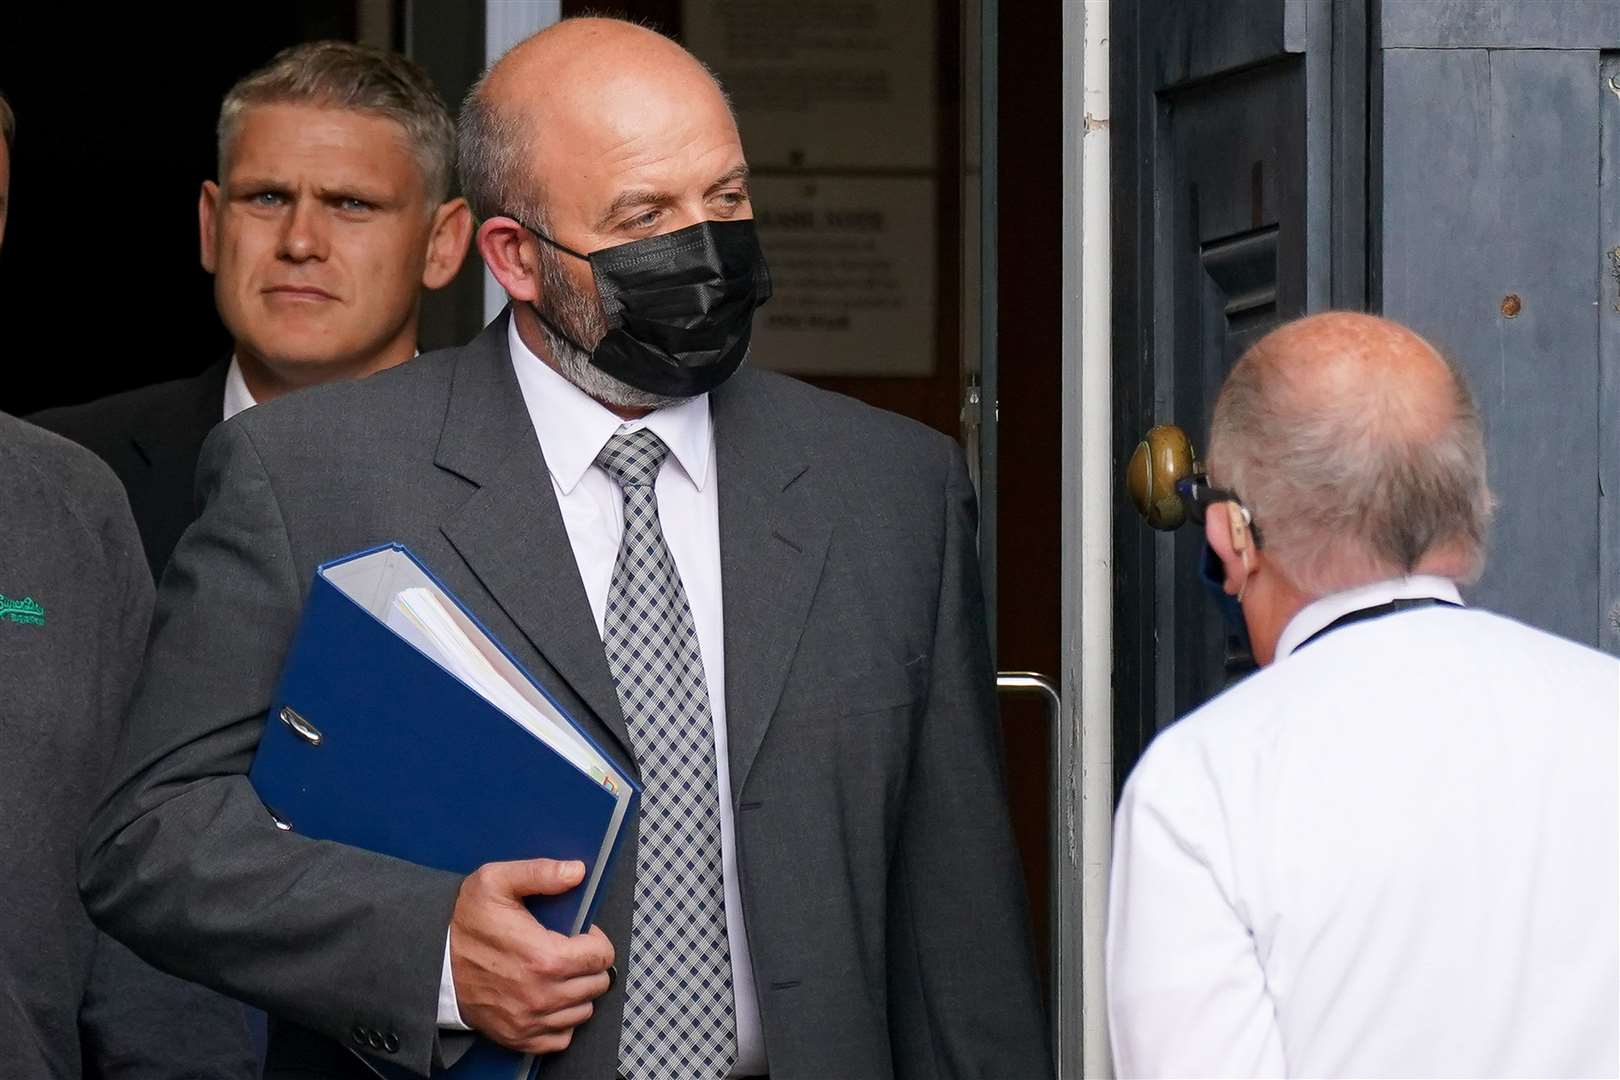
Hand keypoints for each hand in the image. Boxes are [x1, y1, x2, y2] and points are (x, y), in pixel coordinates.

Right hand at [449, 858, 614, 1053]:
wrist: (431, 961)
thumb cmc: (464, 922)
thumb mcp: (496, 882)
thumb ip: (541, 873)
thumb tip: (577, 871)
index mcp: (545, 957)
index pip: (602, 956)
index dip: (595, 940)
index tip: (580, 934)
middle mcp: (542, 995)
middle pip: (597, 984)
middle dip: (589, 965)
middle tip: (570, 952)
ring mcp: (531, 1020)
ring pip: (583, 1011)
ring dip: (577, 992)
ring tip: (558, 973)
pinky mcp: (519, 1038)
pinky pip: (562, 1037)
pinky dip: (561, 1021)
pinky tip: (548, 999)